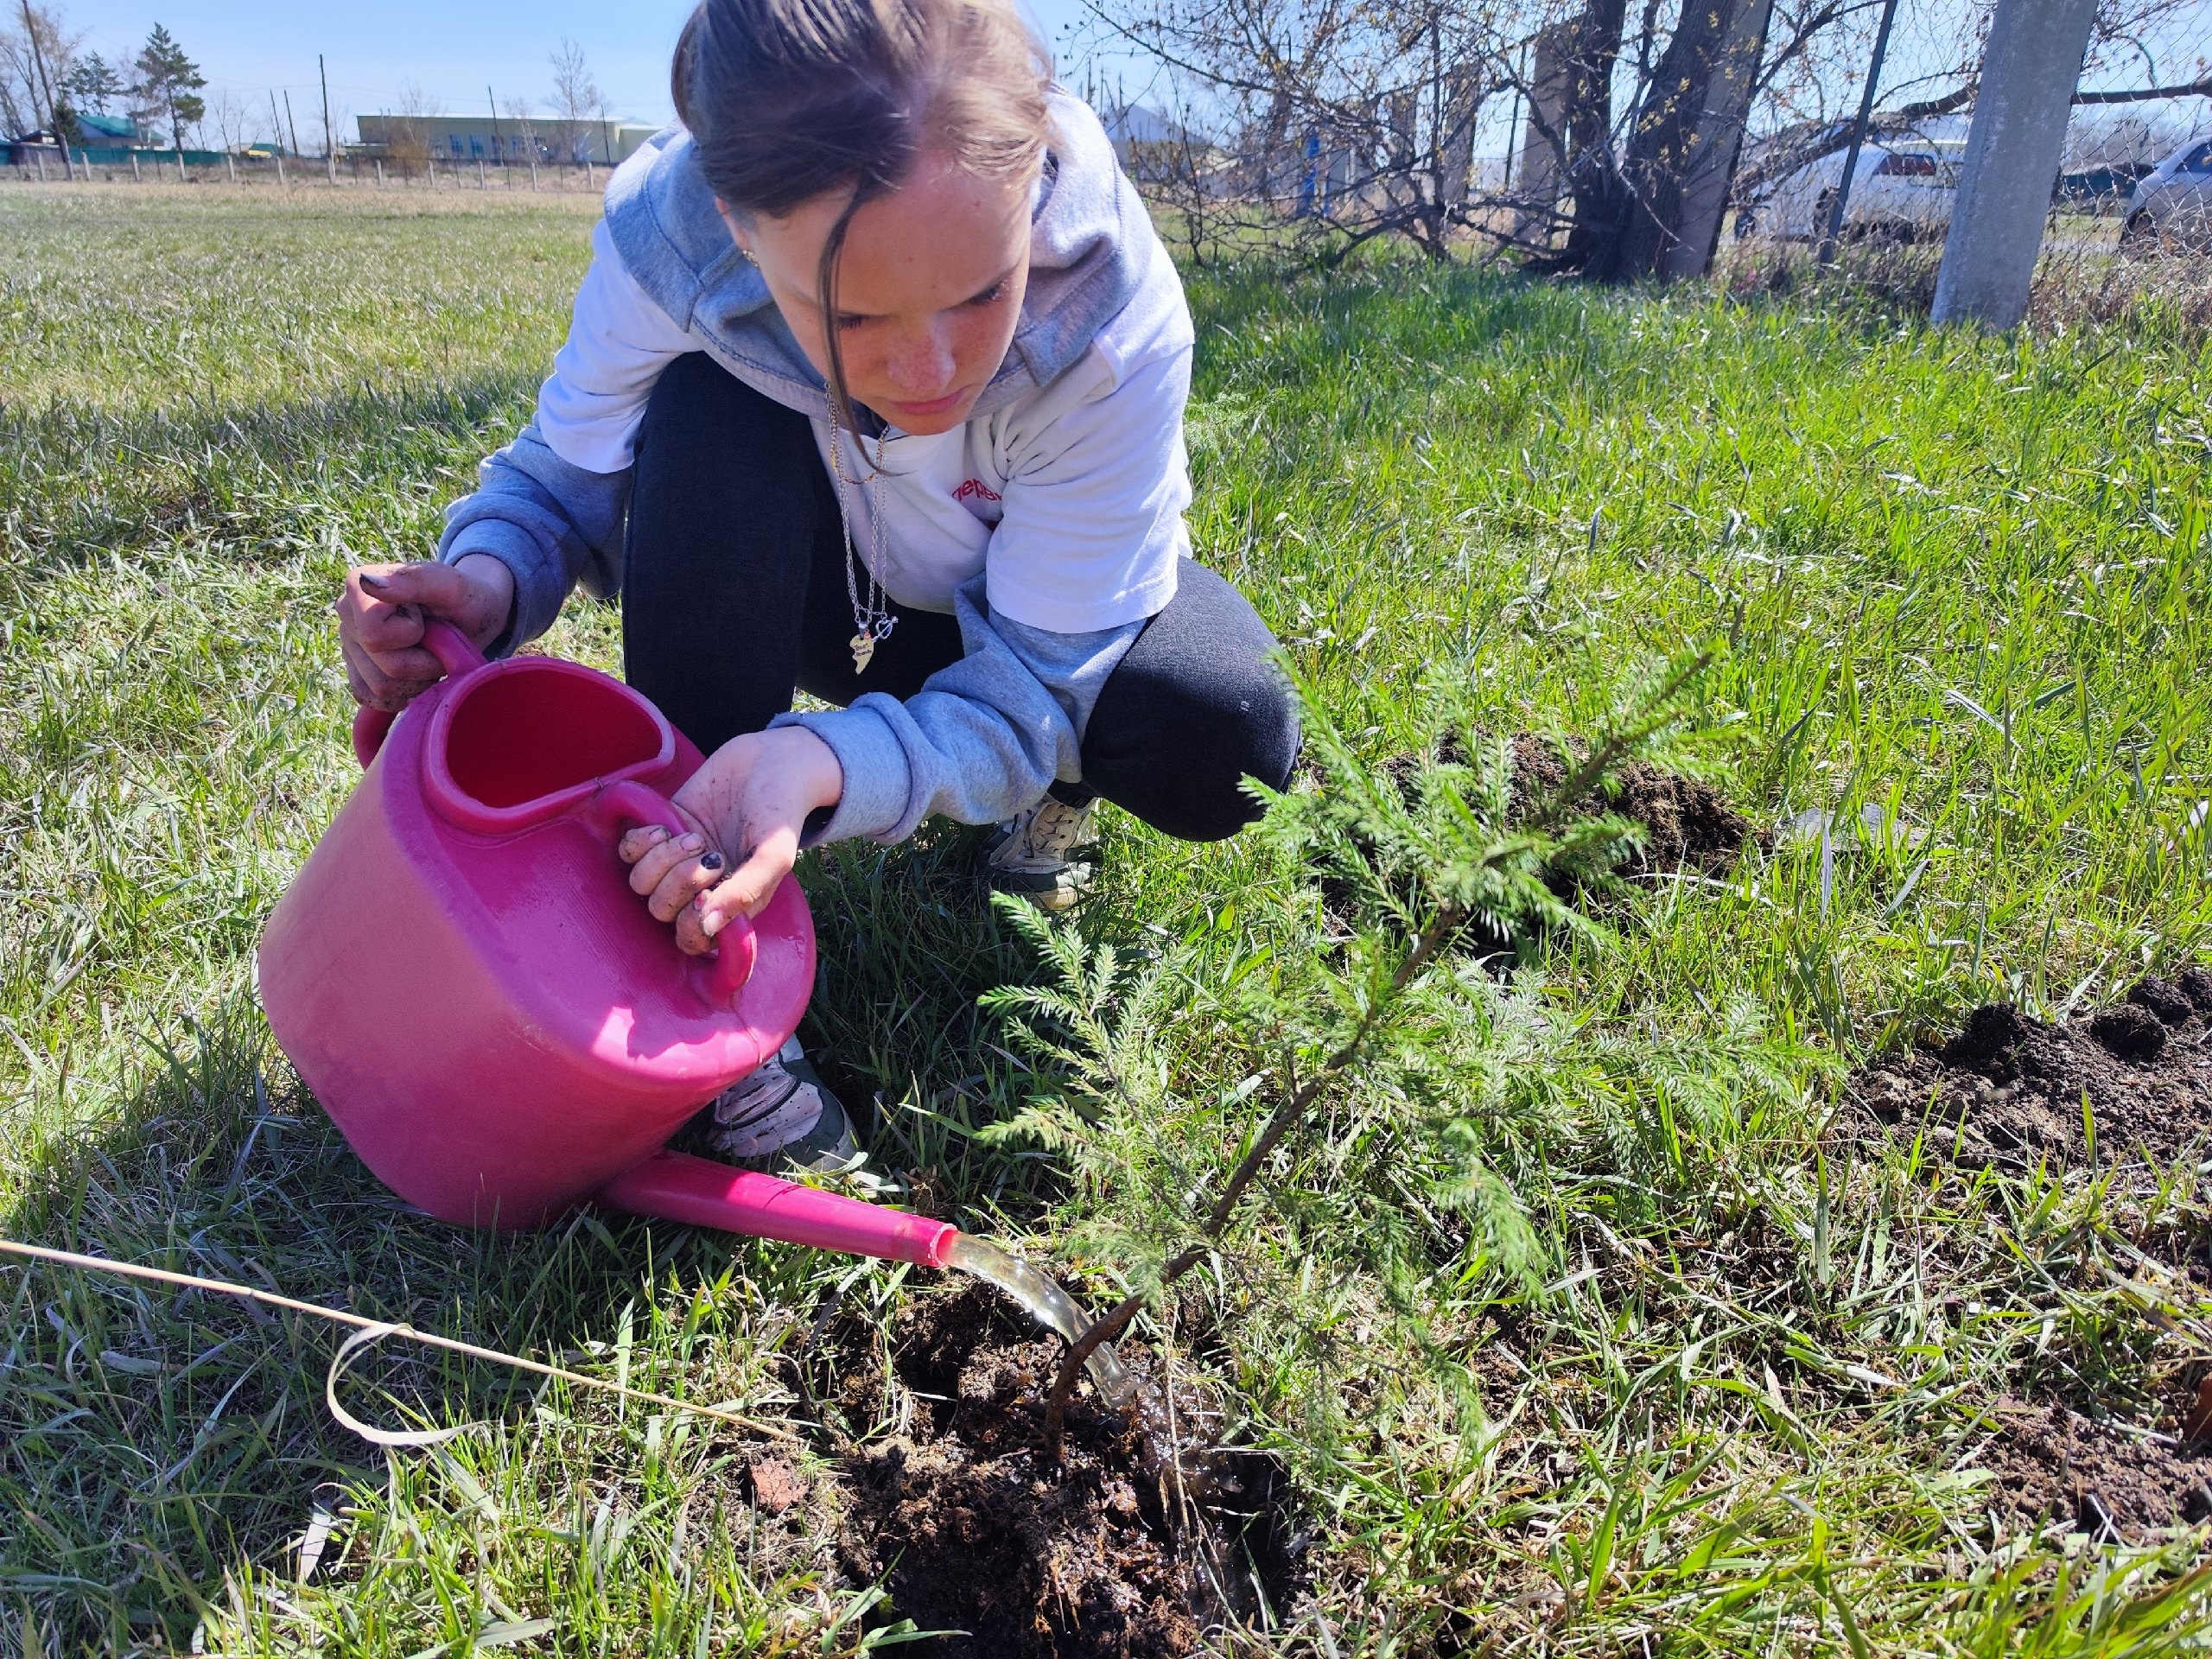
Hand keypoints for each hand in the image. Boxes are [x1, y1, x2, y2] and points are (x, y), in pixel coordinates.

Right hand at [337, 555, 515, 711]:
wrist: (472, 619)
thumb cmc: (464, 598)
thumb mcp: (450, 585)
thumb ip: (412, 581)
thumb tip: (367, 583)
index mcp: (359, 585)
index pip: (373, 636)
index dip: (411, 635)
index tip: (425, 617)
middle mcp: (345, 614)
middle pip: (383, 667)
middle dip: (423, 662)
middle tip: (438, 641)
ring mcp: (349, 644)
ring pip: (381, 687)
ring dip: (419, 679)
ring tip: (430, 654)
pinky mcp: (356, 672)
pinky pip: (374, 699)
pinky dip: (404, 695)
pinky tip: (418, 674)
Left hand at [617, 727, 843, 952]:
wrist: (772, 760)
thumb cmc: (781, 811)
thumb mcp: (776, 854)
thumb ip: (746, 892)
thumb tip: (710, 928)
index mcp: (730, 904)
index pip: (693, 939)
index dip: (691, 922)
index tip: (707, 892)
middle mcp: (700, 889)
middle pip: (661, 910)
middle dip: (680, 882)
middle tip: (709, 851)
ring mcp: (677, 861)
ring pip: (641, 883)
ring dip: (662, 860)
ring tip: (694, 836)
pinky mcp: (662, 832)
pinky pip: (628, 851)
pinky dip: (642, 841)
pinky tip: (668, 825)